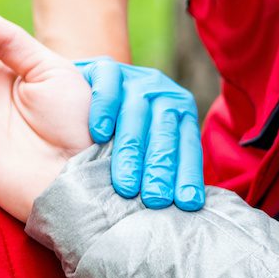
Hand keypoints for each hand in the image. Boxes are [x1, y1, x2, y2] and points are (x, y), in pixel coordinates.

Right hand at [79, 59, 204, 210]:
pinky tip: (98, 134)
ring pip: (137, 114)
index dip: (187, 176)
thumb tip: (175, 210)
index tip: (186, 204)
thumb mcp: (147, 144)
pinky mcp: (106, 68)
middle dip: (161, 170)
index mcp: (180, 112)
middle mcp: (162, 93)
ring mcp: (134, 78)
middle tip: (155, 200)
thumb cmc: (121, 129)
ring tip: (126, 185)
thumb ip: (162, 167)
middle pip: (164, 133)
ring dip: (131, 152)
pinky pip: (109, 85)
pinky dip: (104, 109)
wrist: (90, 86)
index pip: (188, 147)